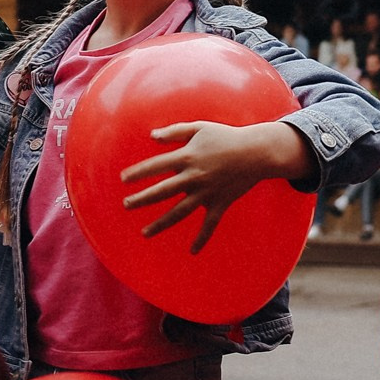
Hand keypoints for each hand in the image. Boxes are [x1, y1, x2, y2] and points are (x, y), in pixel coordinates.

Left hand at [119, 120, 312, 251]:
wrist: (255, 153)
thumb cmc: (225, 137)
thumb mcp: (199, 127)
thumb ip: (174, 132)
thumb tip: (151, 136)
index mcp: (187, 157)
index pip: (156, 166)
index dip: (138, 173)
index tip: (123, 179)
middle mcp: (193, 177)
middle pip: (162, 192)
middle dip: (142, 199)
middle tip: (126, 205)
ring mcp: (206, 193)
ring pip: (179, 212)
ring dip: (160, 224)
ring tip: (144, 233)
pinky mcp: (219, 204)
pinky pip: (209, 225)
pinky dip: (202, 239)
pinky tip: (192, 251)